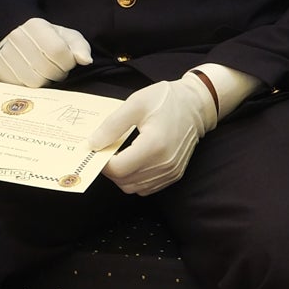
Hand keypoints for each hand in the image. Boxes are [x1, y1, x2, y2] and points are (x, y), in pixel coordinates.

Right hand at [0, 18, 92, 90]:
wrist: (18, 42)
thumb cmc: (49, 40)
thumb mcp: (67, 38)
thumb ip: (80, 47)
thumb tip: (86, 60)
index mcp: (36, 26)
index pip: (58, 51)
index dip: (67, 62)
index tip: (67, 62)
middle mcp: (18, 37)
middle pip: (47, 69)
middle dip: (58, 74)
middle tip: (57, 70)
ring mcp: (6, 54)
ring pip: (34, 82)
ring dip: (45, 82)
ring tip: (45, 74)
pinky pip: (22, 88)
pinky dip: (32, 88)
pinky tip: (34, 78)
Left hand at [89, 75, 216, 197]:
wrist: (196, 105)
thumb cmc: (166, 100)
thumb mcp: (135, 103)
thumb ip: (112, 126)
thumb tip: (93, 144)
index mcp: (154, 144)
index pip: (118, 169)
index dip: (103, 162)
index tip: (99, 150)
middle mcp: (164, 163)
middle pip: (124, 181)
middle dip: (110, 170)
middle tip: (107, 151)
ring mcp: (171, 172)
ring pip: (134, 188)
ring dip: (122, 176)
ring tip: (120, 155)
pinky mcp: (174, 175)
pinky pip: (147, 188)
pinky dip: (135, 180)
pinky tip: (134, 162)